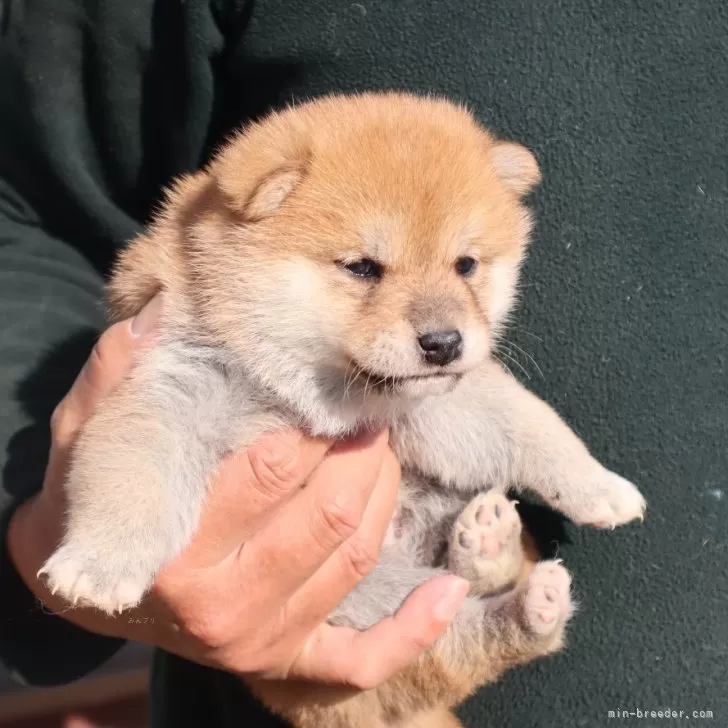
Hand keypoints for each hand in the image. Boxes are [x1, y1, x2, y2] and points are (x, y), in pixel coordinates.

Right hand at [7, 296, 468, 688]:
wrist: (85, 585)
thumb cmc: (92, 500)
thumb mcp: (85, 432)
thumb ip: (119, 372)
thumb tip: (169, 309)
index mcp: (176, 548)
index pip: (273, 469)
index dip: (315, 422)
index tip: (332, 390)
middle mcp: (221, 606)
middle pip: (330, 513)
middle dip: (363, 451)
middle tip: (367, 414)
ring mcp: (258, 641)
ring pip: (354, 558)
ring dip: (386, 495)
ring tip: (384, 450)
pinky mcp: (280, 661)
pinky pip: (359, 657)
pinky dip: (410, 629)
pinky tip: (446, 593)